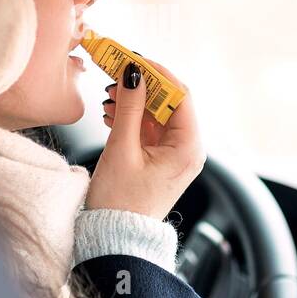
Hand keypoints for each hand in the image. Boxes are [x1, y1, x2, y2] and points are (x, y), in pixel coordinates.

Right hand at [84, 56, 205, 222]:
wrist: (114, 240)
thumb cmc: (119, 204)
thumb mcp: (122, 149)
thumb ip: (128, 106)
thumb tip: (132, 71)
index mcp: (188, 148)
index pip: (180, 94)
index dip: (156, 72)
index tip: (131, 57)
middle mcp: (188, 150)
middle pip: (170, 101)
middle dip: (143, 84)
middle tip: (115, 69)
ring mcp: (175, 155)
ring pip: (158, 113)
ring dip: (135, 100)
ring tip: (108, 96)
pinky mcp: (160, 160)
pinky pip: (150, 128)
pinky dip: (132, 117)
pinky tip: (111, 113)